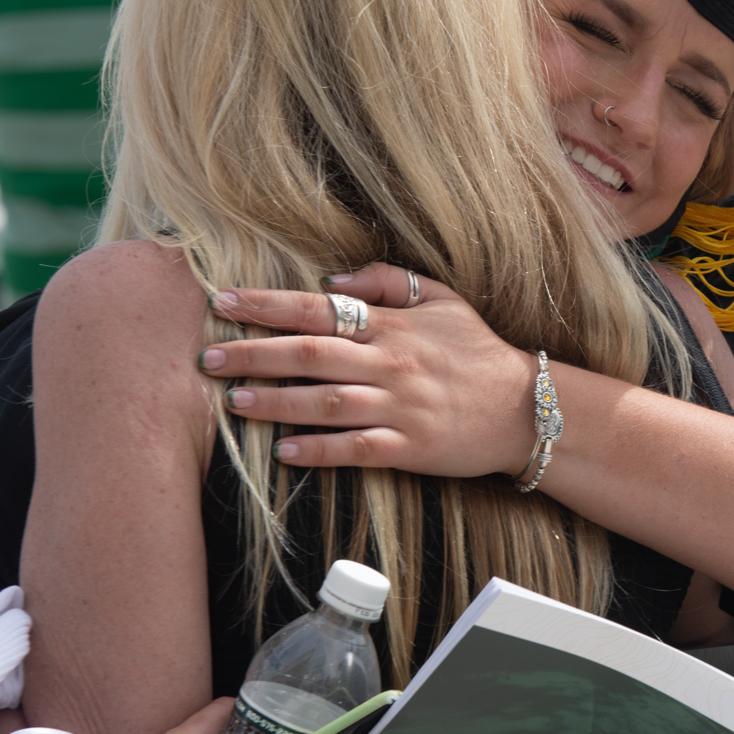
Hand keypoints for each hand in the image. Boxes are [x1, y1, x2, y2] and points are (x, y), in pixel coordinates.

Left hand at [200, 264, 538, 479]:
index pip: (318, 309)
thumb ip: (388, 281)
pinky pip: (355, 449)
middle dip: (254, 354)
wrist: (525, 408)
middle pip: (310, 354)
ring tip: (234, 403)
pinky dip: (318, 451)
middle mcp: (390, 363)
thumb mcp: (442, 299)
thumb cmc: (477, 351)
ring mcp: (399, 407)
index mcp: (393, 325)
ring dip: (275, 402)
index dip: (268, 305)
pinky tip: (284, 452)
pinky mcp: (409, 448)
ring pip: (325, 402)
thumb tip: (333, 281)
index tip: (224, 301)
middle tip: (209, 357)